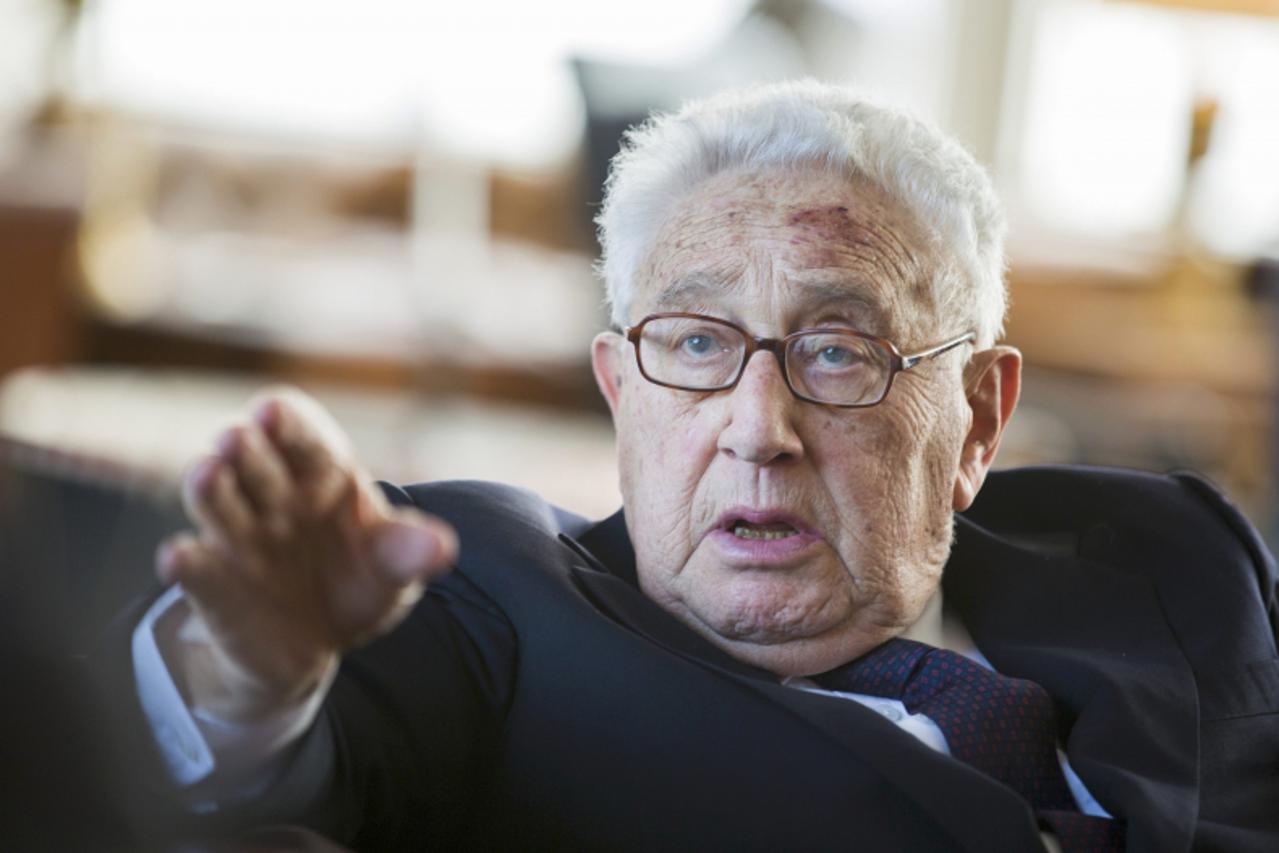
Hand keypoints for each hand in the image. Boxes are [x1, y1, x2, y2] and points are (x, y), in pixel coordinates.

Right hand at [155, 388, 456, 722]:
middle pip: (254, 462)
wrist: (317, 643)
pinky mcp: (216, 587)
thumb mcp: (393, 568)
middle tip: (236, 438)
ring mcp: (239, 539)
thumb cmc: (357, 581)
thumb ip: (409, 553)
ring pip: (217, 503)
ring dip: (209, 487)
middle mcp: (273, 498)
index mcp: (321, 477)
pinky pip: (198, 571)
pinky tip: (178, 557)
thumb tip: (442, 547)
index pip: (302, 437)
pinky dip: (187, 564)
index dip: (287, 422)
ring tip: (207, 472)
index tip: (273, 411)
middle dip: (245, 448)